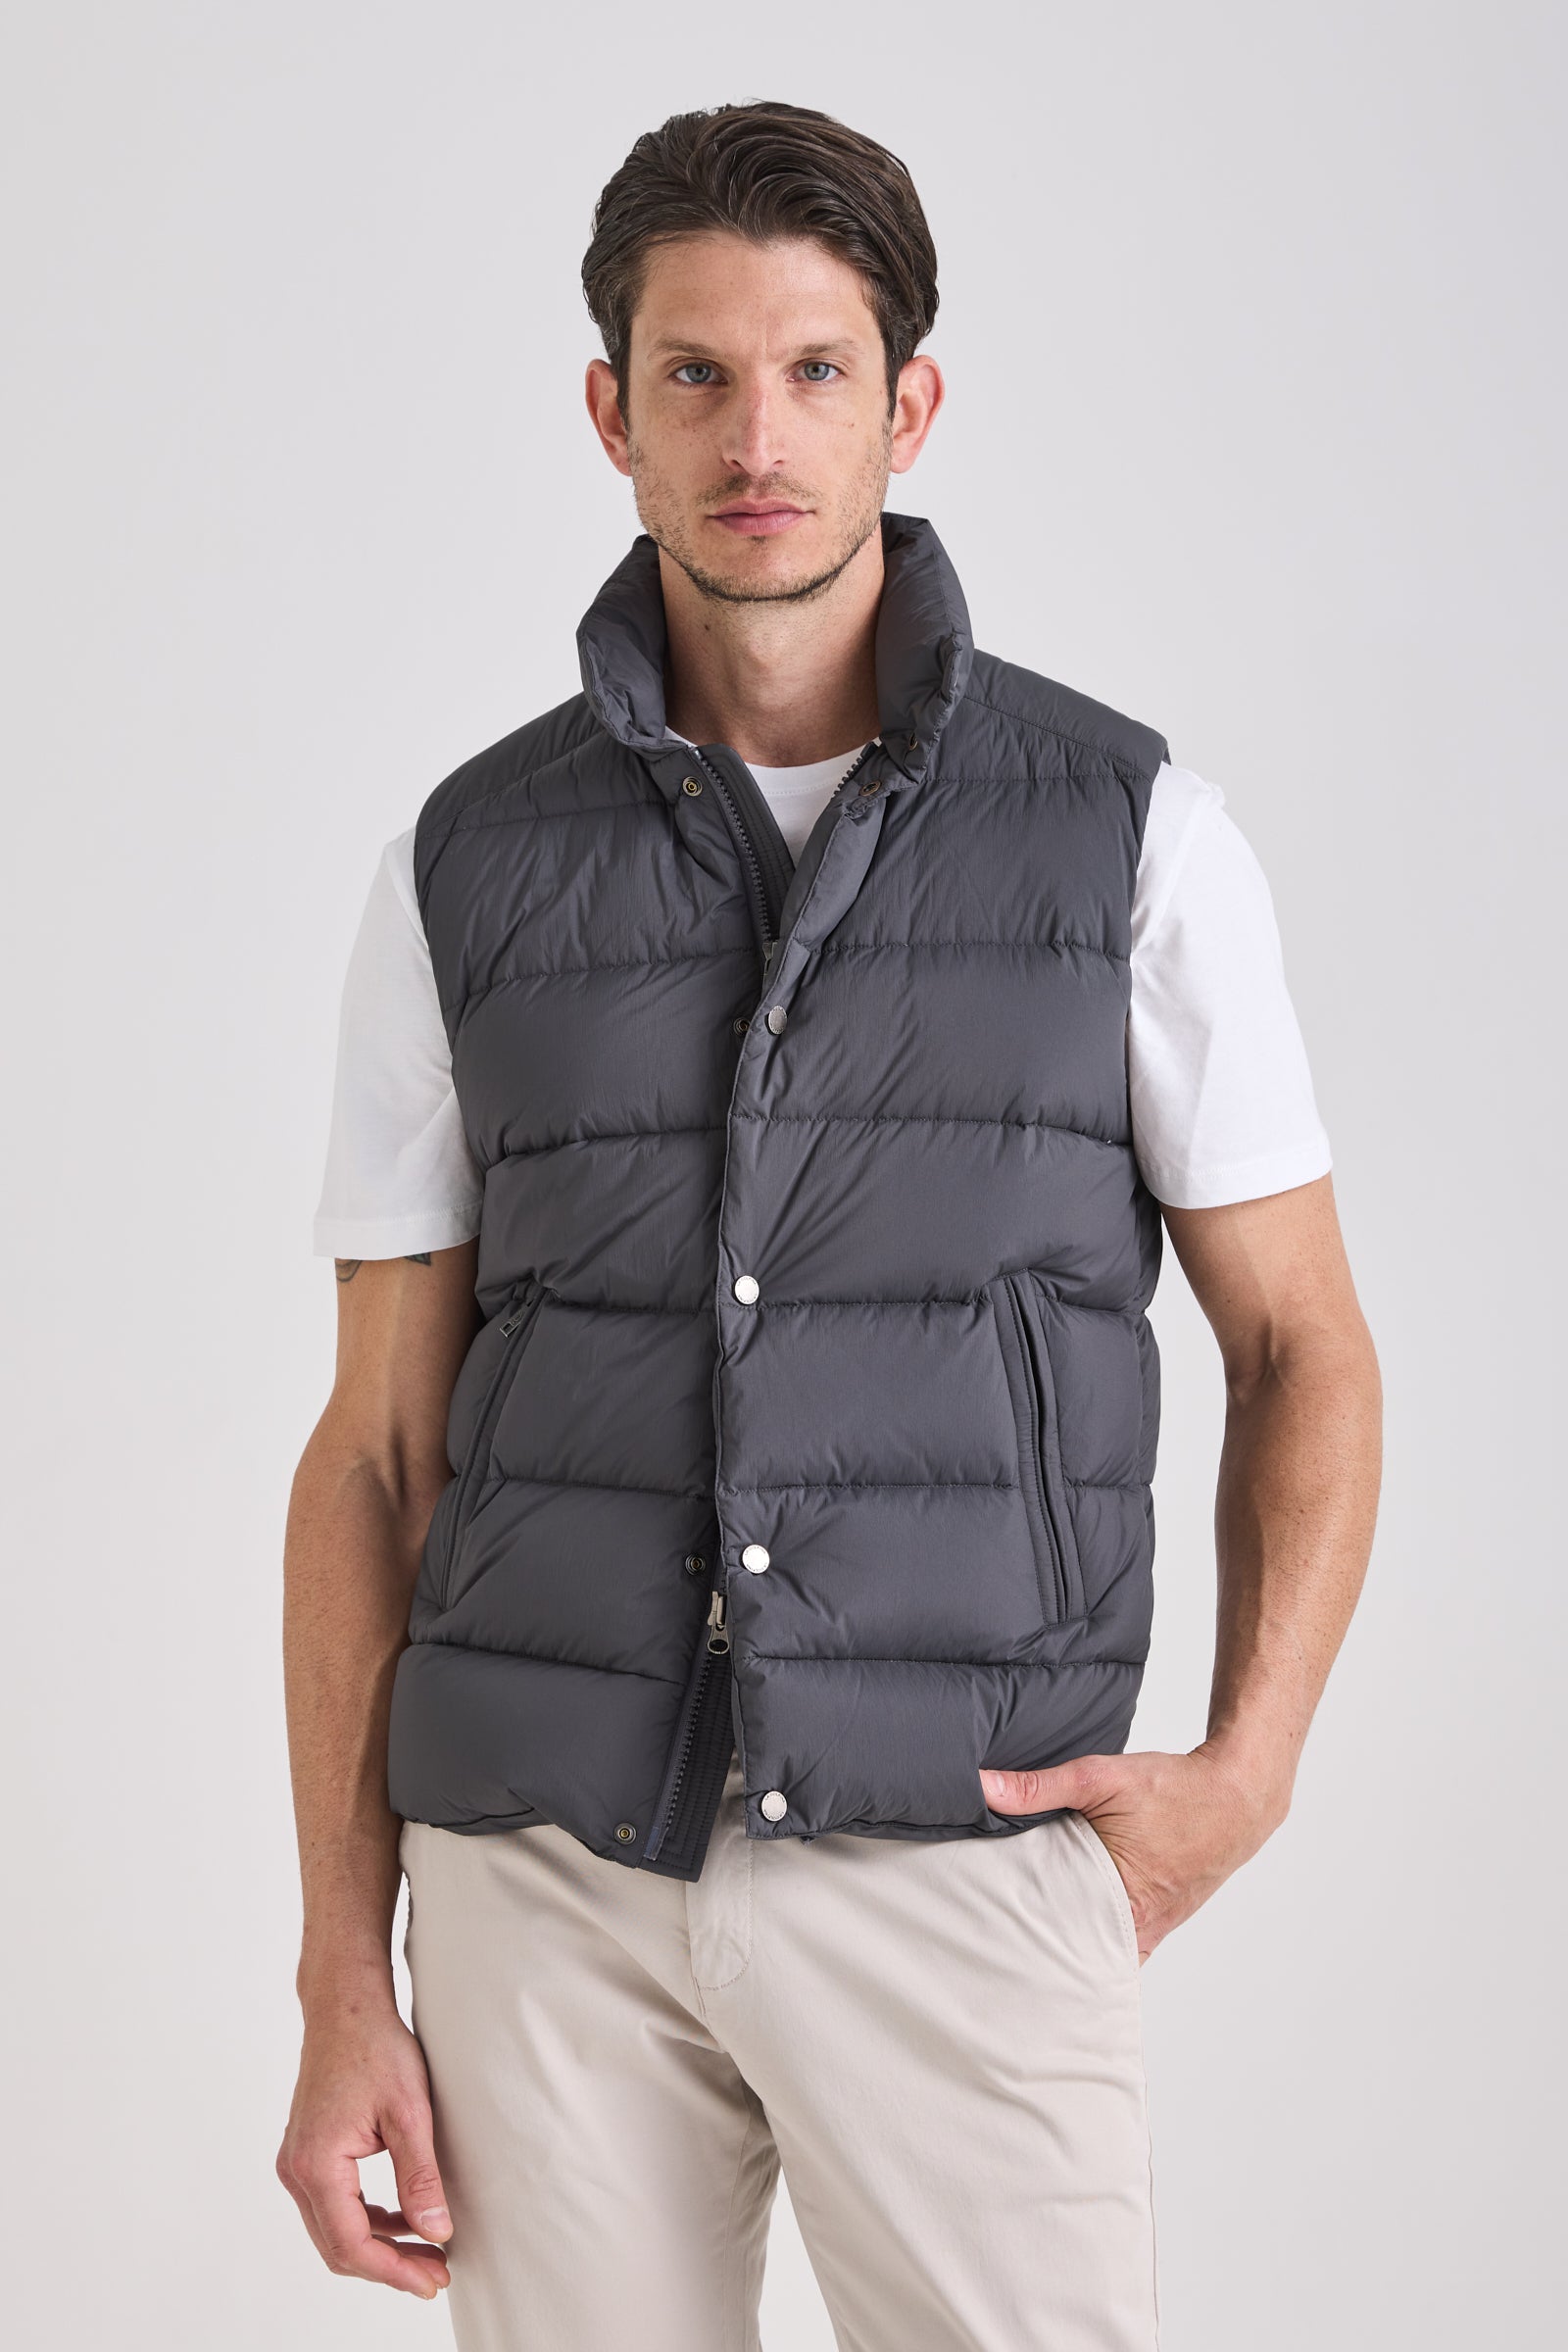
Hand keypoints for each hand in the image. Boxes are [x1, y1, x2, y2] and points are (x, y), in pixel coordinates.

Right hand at [276, 1992, 452, 2299]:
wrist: (345, 2007)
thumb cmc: (376, 2048)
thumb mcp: (409, 2113)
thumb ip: (420, 2177)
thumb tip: (436, 2232)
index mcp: (317, 2164)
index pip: (352, 2244)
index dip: (394, 2271)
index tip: (432, 2280)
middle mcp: (296, 2170)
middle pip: (338, 2246)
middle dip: (388, 2266)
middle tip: (436, 2274)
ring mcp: (297, 2162)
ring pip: (334, 2229)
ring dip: (379, 2246)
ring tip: (427, 2252)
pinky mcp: (307, 2153)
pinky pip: (333, 2205)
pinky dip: (367, 2220)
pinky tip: (403, 2218)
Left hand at [978, 1741, 1288, 1963]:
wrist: (1237, 1795)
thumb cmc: (1176, 1789)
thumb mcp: (1101, 1778)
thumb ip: (1039, 1787)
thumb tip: (984, 1787)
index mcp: (1124, 1905)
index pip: (1058, 1942)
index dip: (1021, 1941)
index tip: (986, 1939)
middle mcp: (1139, 1929)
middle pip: (1075, 1953)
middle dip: (1037, 1948)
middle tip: (991, 1941)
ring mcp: (1153, 1930)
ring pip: (1098, 1952)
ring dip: (1066, 1944)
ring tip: (1019, 1937)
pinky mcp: (1160, 1921)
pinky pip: (1119, 1943)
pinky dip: (1093, 1937)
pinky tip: (1065, 1926)